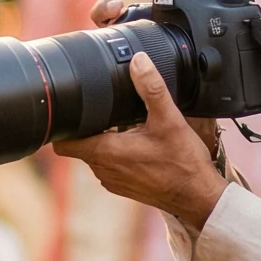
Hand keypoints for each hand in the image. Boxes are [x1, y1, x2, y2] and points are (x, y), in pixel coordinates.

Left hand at [54, 49, 228, 233]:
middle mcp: (103, 170)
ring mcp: (112, 180)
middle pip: (79, 144)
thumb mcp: (169, 120)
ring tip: (120, 121)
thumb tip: (138, 62)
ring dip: (102, 139)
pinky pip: (109, 165)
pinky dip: (116, 152)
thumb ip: (152, 88)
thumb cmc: (183, 165)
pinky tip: (136, 141)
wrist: (199, 198)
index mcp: (105, 153)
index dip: (61, 125)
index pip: (63, 143)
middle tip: (100, 107)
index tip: (70, 109)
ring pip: (94, 154)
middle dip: (86, 126)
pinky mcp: (124, 186)